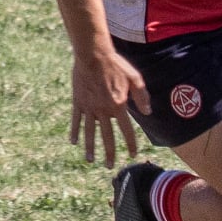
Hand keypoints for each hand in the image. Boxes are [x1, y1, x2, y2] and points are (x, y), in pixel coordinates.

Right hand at [69, 47, 148, 167]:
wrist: (92, 55)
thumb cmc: (116, 65)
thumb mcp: (135, 78)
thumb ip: (142, 97)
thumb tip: (148, 112)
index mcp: (118, 106)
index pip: (126, 130)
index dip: (130, 144)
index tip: (132, 154)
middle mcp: (103, 110)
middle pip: (107, 136)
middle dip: (109, 153)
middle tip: (109, 166)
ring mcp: (89, 107)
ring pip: (89, 132)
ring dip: (90, 148)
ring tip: (91, 160)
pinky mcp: (78, 102)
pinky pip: (76, 120)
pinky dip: (74, 131)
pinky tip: (73, 142)